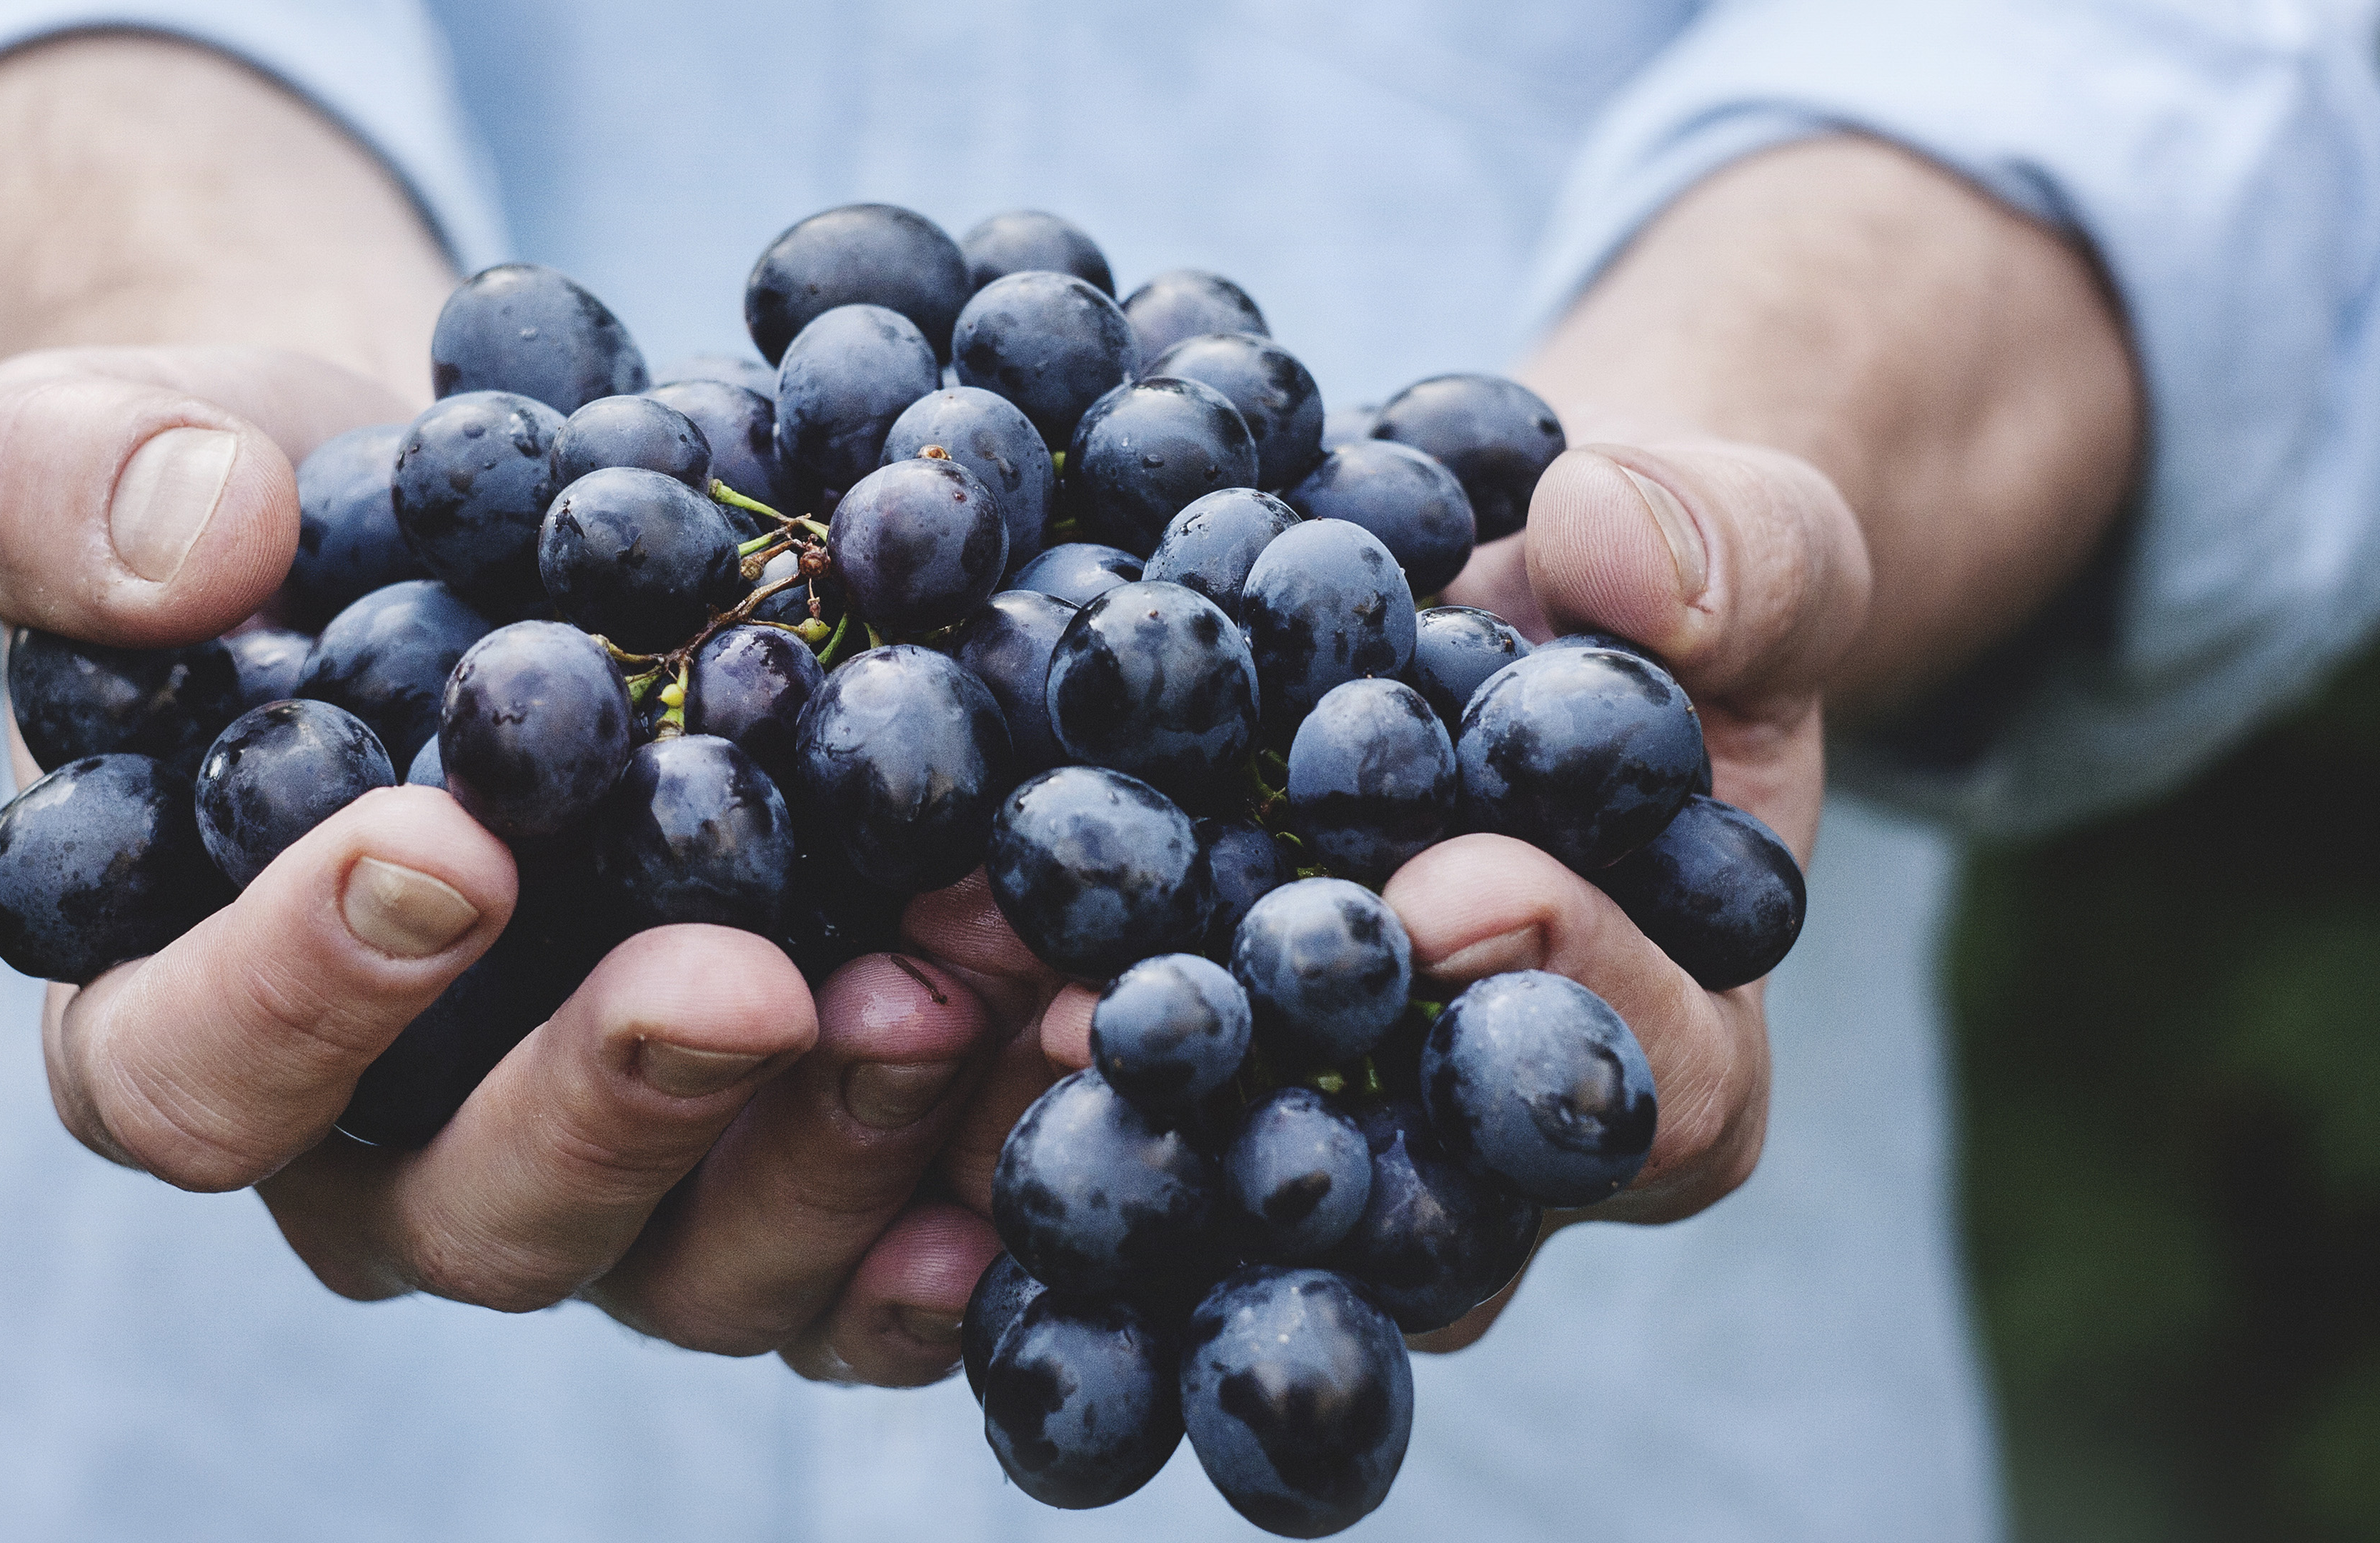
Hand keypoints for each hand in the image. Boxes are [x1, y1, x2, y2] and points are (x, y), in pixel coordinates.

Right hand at [0, 344, 1015, 1385]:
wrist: (477, 530)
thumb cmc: (266, 513)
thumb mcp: (107, 448)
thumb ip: (76, 487)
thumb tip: (194, 542)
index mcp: (187, 1022)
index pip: (193, 1076)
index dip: (300, 993)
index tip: (444, 847)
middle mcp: (393, 1152)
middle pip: (479, 1214)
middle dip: (620, 1102)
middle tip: (748, 979)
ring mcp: (606, 1181)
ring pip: (701, 1262)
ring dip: (842, 1145)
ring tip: (968, 988)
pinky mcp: (772, 1163)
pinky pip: (867, 1256)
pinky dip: (971, 1192)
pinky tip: (1069, 1086)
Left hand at [842, 427, 1872, 1362]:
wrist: (1502, 611)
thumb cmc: (1654, 603)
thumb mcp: (1747, 547)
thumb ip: (1735, 557)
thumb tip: (1612, 544)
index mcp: (1672, 1057)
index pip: (1651, 1093)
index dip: (1564, 997)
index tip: (1451, 887)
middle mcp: (1482, 1157)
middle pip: (1397, 1203)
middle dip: (1267, 1102)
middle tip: (1131, 1011)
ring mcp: (1314, 1138)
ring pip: (1212, 1191)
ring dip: (1079, 1100)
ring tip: (959, 981)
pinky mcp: (1171, 1082)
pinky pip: (1085, 1113)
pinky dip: (978, 1049)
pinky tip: (871, 969)